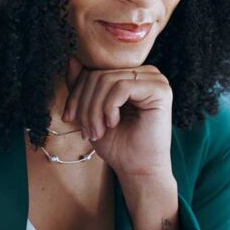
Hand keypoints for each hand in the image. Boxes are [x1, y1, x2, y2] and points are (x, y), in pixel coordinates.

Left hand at [62, 57, 173, 179]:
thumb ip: (83, 87)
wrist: (138, 169)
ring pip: (108, 80)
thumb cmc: (118, 144)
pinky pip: (121, 87)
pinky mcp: (160, 90)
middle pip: (99, 74)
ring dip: (95, 110)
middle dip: (84, 105)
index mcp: (131, 75)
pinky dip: (109, 107)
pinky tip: (113, 124)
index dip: (76, 93)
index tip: (69, 118)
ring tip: (97, 132)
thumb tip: (72, 59)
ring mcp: (155, 80)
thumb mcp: (91, 112)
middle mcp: (145, 73)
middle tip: (87, 131)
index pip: (94, 71)